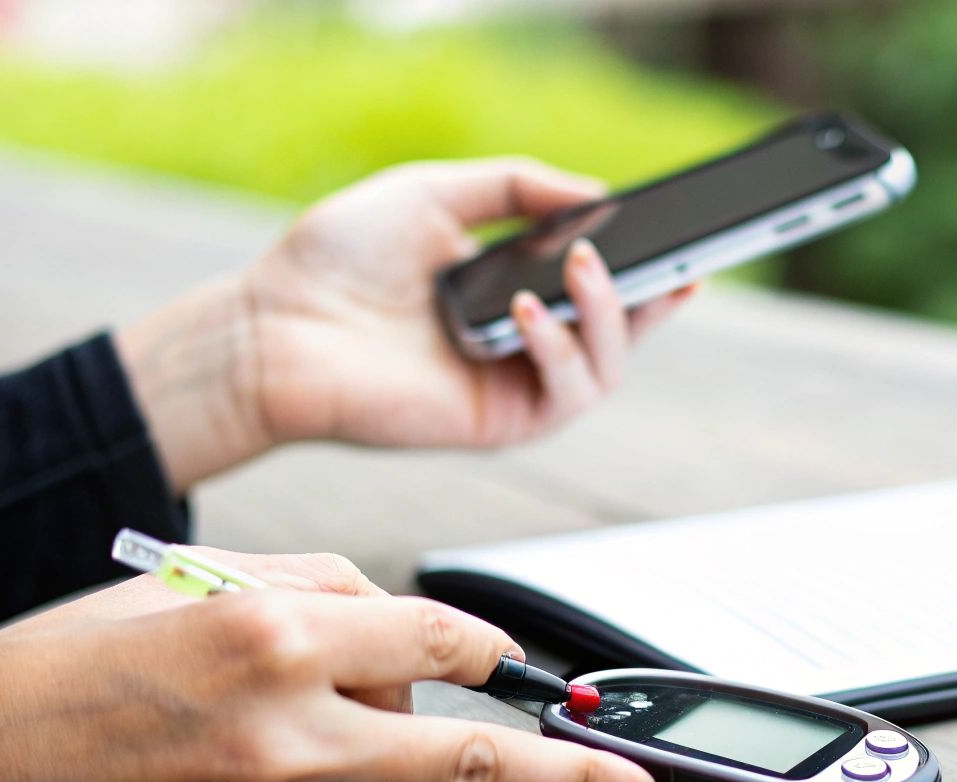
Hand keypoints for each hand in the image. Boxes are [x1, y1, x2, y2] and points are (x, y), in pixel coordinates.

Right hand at [0, 549, 660, 781]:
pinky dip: (348, 779)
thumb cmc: (46, 667)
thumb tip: (393, 612)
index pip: (434, 633)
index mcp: (269, 629)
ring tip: (336, 707)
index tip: (515, 655)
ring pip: (402, 780)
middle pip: (465, 750)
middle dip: (564, 772)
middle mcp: (286, 722)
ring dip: (410, 747)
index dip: (487, 644)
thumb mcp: (177, 587)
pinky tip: (285, 749)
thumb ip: (302, 588)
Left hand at [116, 159, 699, 491]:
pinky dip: (560, 353)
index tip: (687, 247)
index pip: (598, 288)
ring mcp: (509, 386)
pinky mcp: (493, 421)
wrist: (269, 327)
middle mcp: (519, 345)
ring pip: (605, 369)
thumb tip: (593, 193)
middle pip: (620, 334)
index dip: (649, 272)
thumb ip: (513, 186)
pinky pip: (561, 397)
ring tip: (583, 268)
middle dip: (653, 299)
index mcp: (510, 292)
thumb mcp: (433, 193)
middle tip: (666, 261)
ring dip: (609, 319)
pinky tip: (530, 313)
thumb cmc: (334, 263)